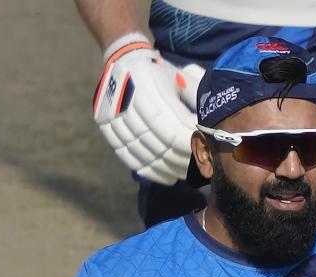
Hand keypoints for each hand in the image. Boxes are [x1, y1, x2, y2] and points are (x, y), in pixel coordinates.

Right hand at [92, 33, 204, 184]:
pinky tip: (167, 177)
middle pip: (155, 141)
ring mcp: (111, 116)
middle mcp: (124, 100)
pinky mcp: (106, 128)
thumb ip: (195, 97)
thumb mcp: (180, 76)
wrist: (124, 62)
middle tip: (197, 166)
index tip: (201, 148)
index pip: (166, 124)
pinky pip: (128, 157)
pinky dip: (149, 170)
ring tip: (184, 173)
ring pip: (142, 152)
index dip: (185, 140)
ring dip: (166, 167)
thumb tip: (209, 125)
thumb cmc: (161, 72)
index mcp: (144, 83)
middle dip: (179, 158)